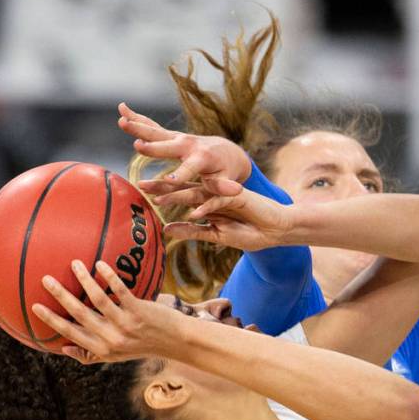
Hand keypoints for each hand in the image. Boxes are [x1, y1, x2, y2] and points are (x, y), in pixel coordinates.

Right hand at [32, 260, 181, 363]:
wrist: (176, 342)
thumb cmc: (143, 346)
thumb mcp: (116, 356)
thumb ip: (91, 354)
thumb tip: (63, 350)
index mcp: (102, 349)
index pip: (71, 334)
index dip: (52, 321)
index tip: (34, 307)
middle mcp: (112, 339)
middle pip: (80, 315)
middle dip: (60, 297)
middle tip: (46, 279)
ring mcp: (126, 324)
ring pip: (98, 300)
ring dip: (84, 280)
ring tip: (74, 264)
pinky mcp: (139, 311)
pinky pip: (120, 291)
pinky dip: (109, 277)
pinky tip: (99, 264)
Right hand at [118, 102, 251, 182]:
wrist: (226, 151)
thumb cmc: (225, 171)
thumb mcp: (227, 180)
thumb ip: (226, 186)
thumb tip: (236, 191)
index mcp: (202, 159)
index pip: (189, 169)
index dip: (180, 176)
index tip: (168, 181)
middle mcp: (188, 145)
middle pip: (167, 146)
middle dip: (153, 147)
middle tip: (137, 145)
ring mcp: (177, 138)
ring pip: (155, 132)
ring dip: (138, 126)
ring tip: (121, 119)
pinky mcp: (170, 136)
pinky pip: (151, 127)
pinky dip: (137, 118)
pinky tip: (122, 109)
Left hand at [153, 176, 294, 251]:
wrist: (276, 230)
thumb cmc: (248, 233)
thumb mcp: (216, 235)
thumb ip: (192, 231)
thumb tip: (166, 230)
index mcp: (207, 202)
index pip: (181, 195)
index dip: (163, 194)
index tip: (141, 194)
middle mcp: (213, 195)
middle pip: (184, 188)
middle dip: (163, 186)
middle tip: (141, 183)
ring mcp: (225, 194)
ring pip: (198, 192)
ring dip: (179, 195)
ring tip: (160, 198)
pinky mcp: (239, 196)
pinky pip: (219, 202)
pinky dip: (207, 208)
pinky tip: (194, 213)